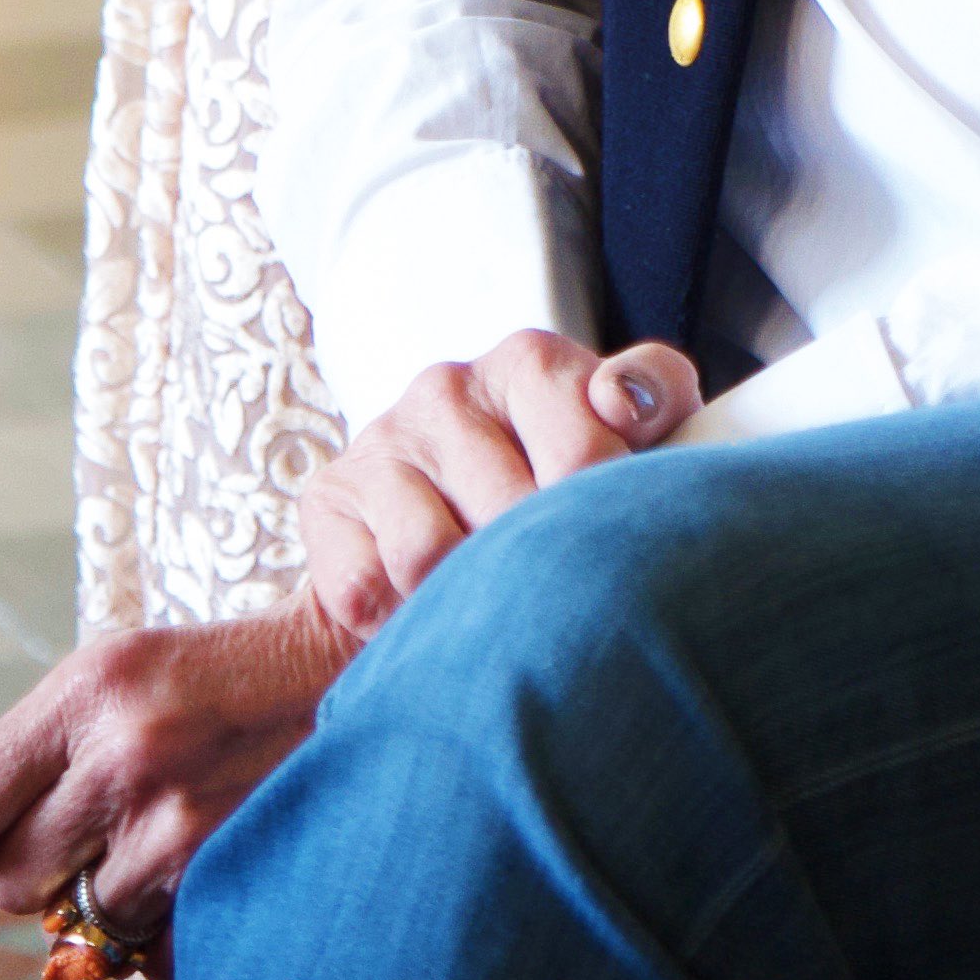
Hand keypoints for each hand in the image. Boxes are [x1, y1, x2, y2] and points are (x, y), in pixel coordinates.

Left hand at [0, 597, 349, 947]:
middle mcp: (130, 755)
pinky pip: (140, 949)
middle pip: (0, 882)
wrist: (358, 668)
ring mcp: (184, 825)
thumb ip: (25, 744)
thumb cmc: (219, 674)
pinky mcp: (227, 877)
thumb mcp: (119, 671)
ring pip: (72, 922)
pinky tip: (195, 857)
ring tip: (156, 827)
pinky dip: (155, 923)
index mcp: (92, 687)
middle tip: (85, 820)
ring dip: (101, 893)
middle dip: (30, 866)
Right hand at [298, 330, 703, 638]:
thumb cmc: (553, 481)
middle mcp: (448, 388)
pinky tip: (423, 612)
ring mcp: (383, 441)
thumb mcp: (626, 428)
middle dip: (534, 568)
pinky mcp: (327, 499)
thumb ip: (653, 394)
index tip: (612, 542)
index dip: (603, 514)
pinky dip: (397, 618)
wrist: (441, 532)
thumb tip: (623, 402)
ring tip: (488, 607)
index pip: (581, 448)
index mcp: (529, 361)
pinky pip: (365, 585)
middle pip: (507, 512)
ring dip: (463, 598)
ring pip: (430, 554)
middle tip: (550, 599)